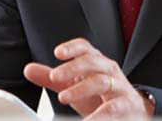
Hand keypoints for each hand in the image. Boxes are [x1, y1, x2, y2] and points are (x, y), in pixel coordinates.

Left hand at [24, 38, 153, 119]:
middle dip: (73, 67)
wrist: (132, 111)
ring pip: (102, 81)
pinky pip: (112, 107)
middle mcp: (108, 70)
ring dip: (81, 88)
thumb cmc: (100, 95)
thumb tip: (28, 69)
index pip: (85, 48)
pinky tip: (86, 120)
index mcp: (95, 62)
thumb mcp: (74, 84)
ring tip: (63, 98)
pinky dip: (98, 115)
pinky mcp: (125, 104)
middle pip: (92, 61)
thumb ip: (52, 78)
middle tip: (54, 77)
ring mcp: (118, 86)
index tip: (57, 53)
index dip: (72, 48)